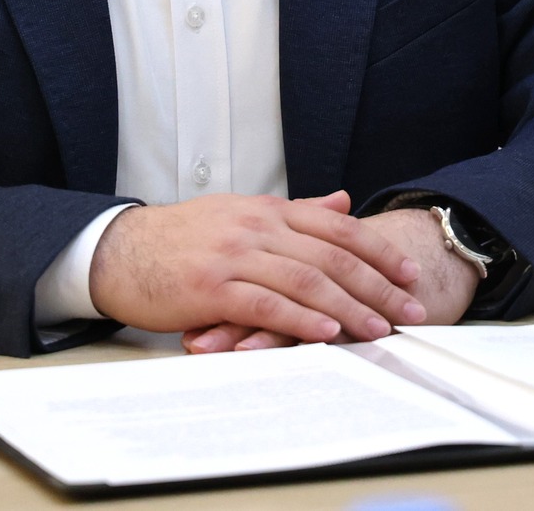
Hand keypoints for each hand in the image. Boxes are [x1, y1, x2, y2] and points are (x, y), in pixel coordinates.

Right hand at [185, 203, 480, 352]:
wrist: (121, 251)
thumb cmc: (182, 239)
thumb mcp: (242, 214)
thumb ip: (295, 212)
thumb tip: (342, 200)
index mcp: (268, 209)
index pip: (337, 226)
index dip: (379, 251)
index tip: (410, 275)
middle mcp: (257, 227)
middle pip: (332, 255)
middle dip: (378, 286)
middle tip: (412, 310)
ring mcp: (234, 255)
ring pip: (307, 280)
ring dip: (350, 307)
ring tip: (380, 329)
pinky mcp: (212, 288)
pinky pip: (266, 304)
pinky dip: (301, 319)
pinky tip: (327, 333)